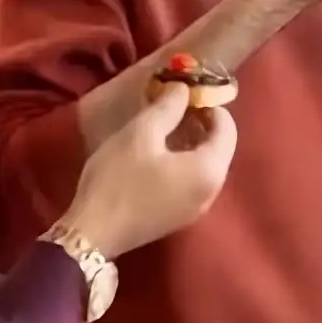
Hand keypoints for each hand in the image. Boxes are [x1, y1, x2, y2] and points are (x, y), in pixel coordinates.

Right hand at [65, 81, 236, 258]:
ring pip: (206, 166)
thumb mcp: (141, 134)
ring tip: (166, 126)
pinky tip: (160, 154)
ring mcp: (197, 209)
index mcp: (210, 170)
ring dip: (193, 143)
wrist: (93, 233)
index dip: (211, 105)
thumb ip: (168, 107)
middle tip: (176, 106)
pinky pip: (193, 182)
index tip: (189, 92)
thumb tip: (184, 89)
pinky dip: (185, 163)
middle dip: (202, 124)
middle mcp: (212, 192)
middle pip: (220, 148)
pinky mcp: (180, 218)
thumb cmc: (118, 179)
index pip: (227, 129)